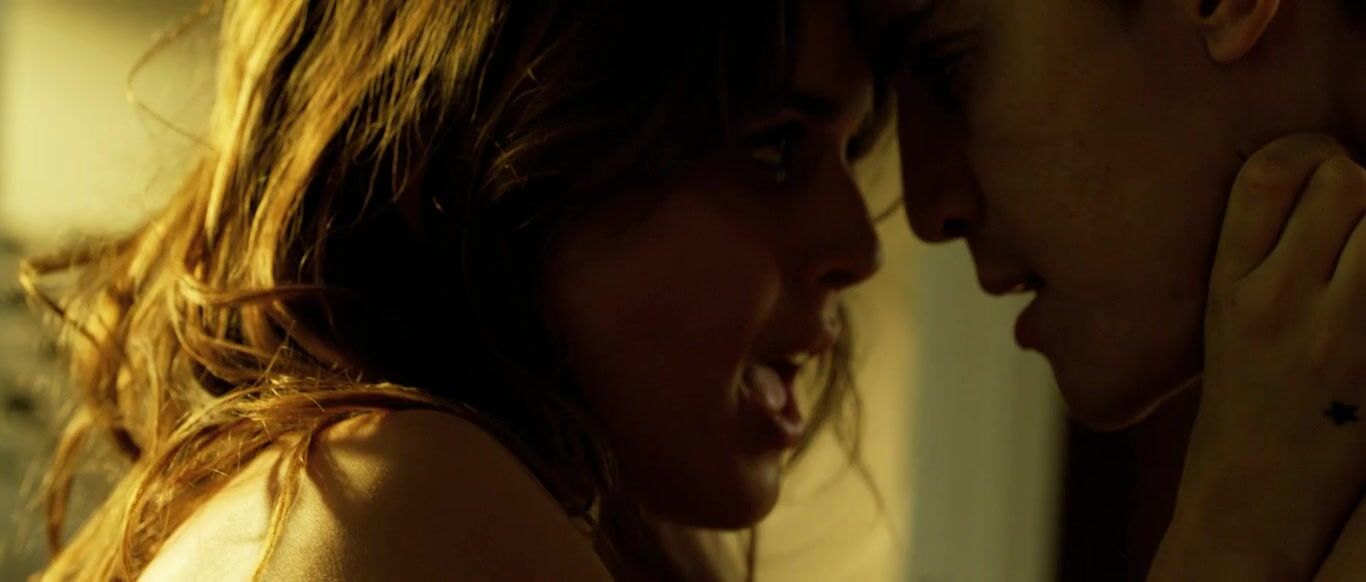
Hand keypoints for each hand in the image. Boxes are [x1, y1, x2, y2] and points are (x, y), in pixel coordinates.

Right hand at [1150, 133, 1365, 579]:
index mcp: (1230, 285)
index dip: (1311, 152)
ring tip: (1365, 258)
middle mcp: (1279, 302)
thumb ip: (1266, 255)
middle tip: (1361, 220)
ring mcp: (1339, 332)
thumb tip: (1335, 185)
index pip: (1270, 171)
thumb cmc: (1247, 405)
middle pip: (1347, 178)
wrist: (1259, 498)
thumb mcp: (1225, 321)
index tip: (1324, 174)